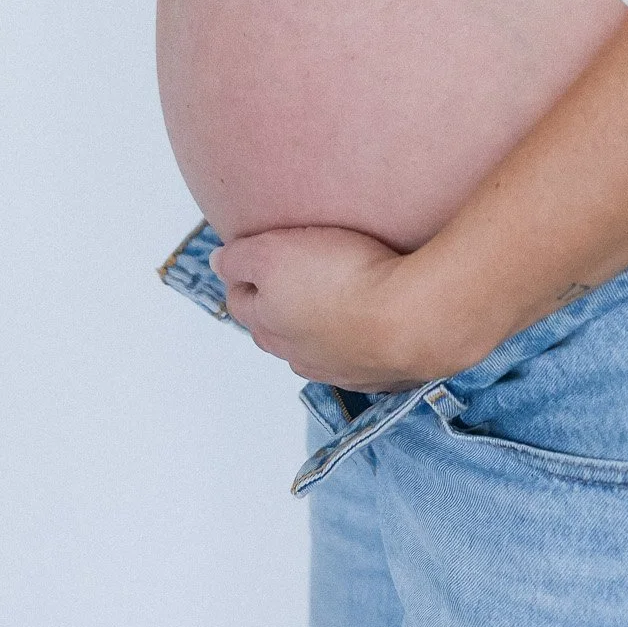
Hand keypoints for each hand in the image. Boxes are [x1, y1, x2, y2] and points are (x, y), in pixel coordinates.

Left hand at [209, 226, 458, 391]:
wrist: (410, 318)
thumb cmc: (342, 278)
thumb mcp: (273, 252)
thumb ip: (239, 258)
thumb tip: (218, 262)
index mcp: (268, 325)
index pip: (241, 301)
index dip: (243, 275)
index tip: (253, 256)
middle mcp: (298, 355)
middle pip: (275, 330)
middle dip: (276, 305)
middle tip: (291, 276)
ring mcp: (340, 369)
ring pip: (316, 348)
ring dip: (318, 327)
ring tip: (335, 298)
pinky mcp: (380, 374)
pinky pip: (359, 358)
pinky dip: (358, 340)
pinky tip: (372, 323)